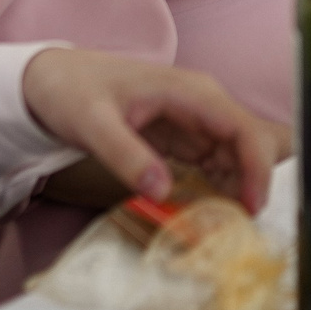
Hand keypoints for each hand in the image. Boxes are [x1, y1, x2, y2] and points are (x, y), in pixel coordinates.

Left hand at [21, 48, 286, 210]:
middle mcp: (204, 105)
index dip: (257, 167)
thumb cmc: (73, 92)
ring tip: (226, 230)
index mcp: (191, 92)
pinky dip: (218, 191)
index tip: (252, 207)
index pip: (242, 128)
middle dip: (255, 183)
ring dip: (237, 192)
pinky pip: (216, 166)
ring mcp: (197, 121)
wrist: (54, 80)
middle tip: (242, 227)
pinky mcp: (186, 138)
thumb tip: (161, 192)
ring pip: (236, 159)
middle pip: (250, 144)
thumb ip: (126, 156)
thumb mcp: (93, 124)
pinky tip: (210, 216)